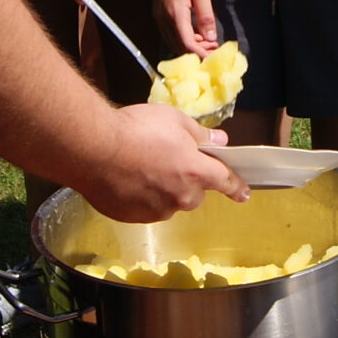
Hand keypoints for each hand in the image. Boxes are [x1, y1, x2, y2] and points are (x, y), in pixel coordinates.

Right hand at [84, 103, 249, 218]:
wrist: (93, 149)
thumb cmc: (135, 129)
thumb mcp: (174, 119)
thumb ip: (200, 133)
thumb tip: (218, 140)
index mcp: (196, 172)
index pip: (225, 181)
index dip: (236, 186)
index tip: (244, 193)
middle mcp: (181, 197)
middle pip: (194, 192)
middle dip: (187, 178)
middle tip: (167, 157)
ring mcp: (156, 211)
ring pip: (169, 201)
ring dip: (162, 188)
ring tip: (140, 165)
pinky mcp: (134, 218)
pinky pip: (145, 208)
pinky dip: (141, 196)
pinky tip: (126, 178)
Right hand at [154, 0, 217, 53]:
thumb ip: (205, 16)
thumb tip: (211, 38)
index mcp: (175, 14)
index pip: (186, 44)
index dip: (200, 54)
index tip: (214, 57)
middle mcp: (163, 18)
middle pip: (177, 46)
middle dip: (195, 52)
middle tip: (213, 50)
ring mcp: (158, 15)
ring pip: (172, 40)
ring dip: (188, 45)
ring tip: (208, 42)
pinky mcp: (158, 11)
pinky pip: (169, 32)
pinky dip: (182, 37)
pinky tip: (196, 32)